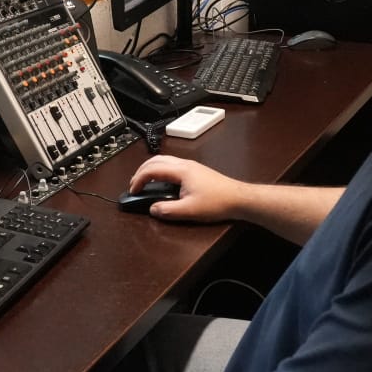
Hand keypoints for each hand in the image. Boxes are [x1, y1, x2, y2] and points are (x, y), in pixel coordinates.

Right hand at [128, 155, 247, 221]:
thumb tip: (152, 209)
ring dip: (151, 169)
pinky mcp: (196, 171)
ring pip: (164, 160)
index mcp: (181, 170)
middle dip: (141, 171)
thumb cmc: (217, 202)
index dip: (139, 179)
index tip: (133, 190)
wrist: (238, 199)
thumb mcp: (189, 211)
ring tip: (144, 182)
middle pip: (156, 160)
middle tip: (134, 185)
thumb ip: (168, 210)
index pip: (152, 169)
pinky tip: (162, 181)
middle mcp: (185, 164)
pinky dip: (160, 170)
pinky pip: (172, 165)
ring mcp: (191, 166)